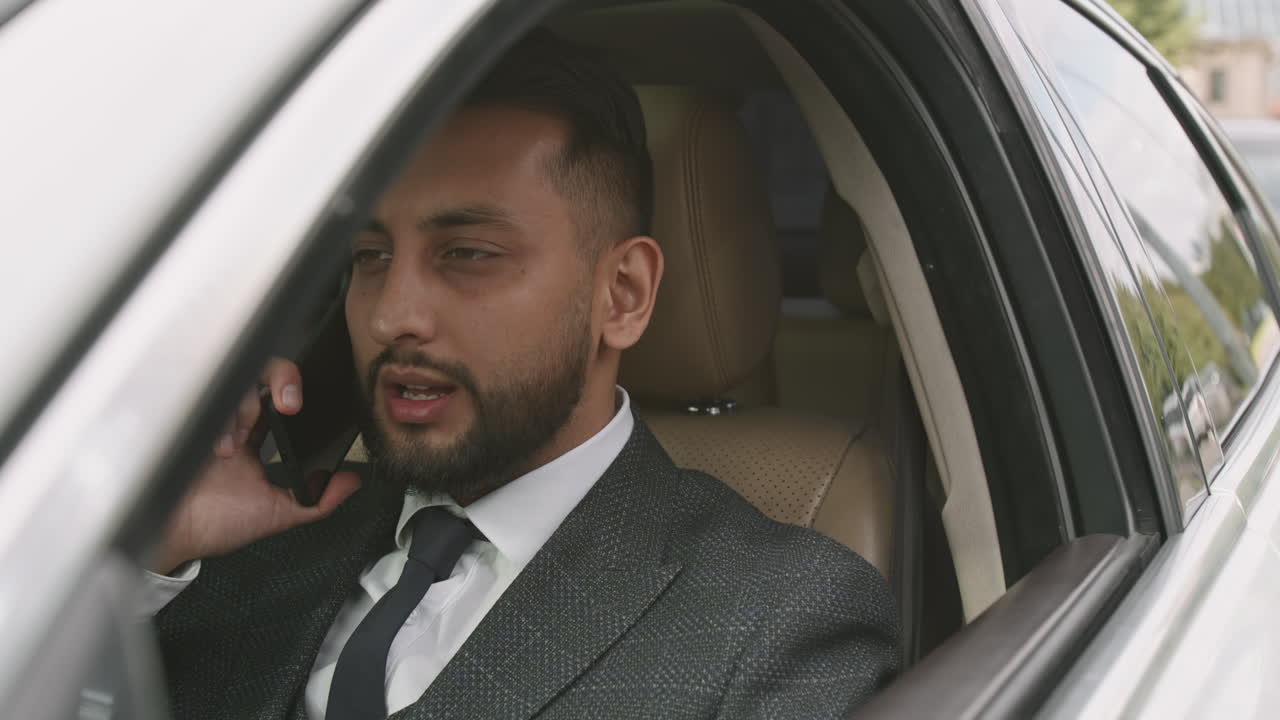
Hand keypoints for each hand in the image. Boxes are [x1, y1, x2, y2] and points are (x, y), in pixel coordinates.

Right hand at [149, 358, 360, 574]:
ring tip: (235, 447)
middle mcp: (233, 426)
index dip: (293, 393)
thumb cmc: (216, 524)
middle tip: (289, 404)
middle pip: (261, 376)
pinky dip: (220, 420)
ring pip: (237, 383)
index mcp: (253, 443)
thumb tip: (352, 483)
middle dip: (281, 379)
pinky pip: (207, 398)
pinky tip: (219, 447)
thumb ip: (319, 500)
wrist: (175, 535)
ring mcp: (210, 420)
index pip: (277, 401)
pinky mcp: (188, 421)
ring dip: (244, 412)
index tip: (301, 407)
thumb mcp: (277, 513)